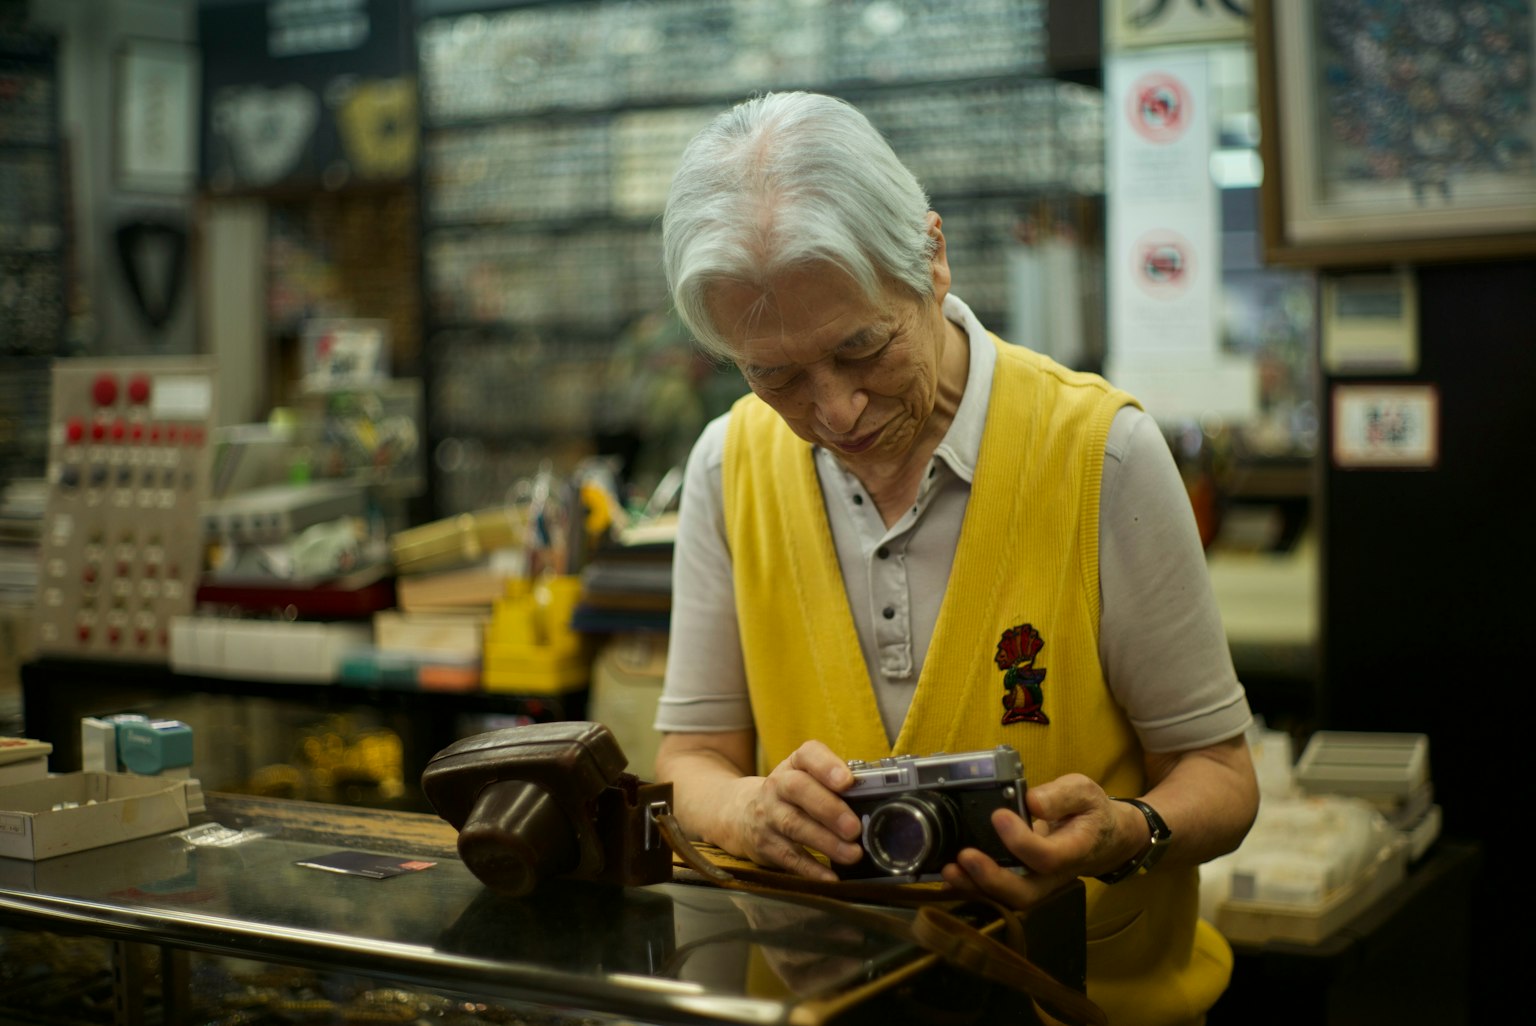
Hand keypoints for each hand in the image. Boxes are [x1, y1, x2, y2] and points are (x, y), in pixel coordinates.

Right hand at [723, 741, 862, 881]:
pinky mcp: (765, 844)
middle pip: (798, 790)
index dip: (827, 766)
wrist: (740, 813)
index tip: (847, 781)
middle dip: (829, 808)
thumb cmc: (790, 796)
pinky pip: (788, 857)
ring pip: (794, 825)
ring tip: (852, 854)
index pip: (808, 755)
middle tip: (855, 827)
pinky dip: (810, 869)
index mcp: (794, 765)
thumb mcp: (805, 779)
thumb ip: (835, 785)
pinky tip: (830, 877)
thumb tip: (875, 802)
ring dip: (826, 841)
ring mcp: (768, 815)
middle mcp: (777, 786)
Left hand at [940, 773, 1129, 907]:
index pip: (1049, 857)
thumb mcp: (1084, 792)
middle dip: (992, 879)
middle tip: (965, 856)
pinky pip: (997, 895)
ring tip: (950, 868)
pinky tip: (949, 875)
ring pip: (1008, 900)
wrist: (1103, 838)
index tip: (999, 815)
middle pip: (1025, 893)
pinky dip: (972, 888)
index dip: (1022, 842)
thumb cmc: (1090, 812)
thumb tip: (1031, 801)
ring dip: (976, 888)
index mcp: (1074, 850)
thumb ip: (1061, 796)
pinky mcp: (1022, 883)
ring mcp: (1037, 884)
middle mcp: (1054, 875)